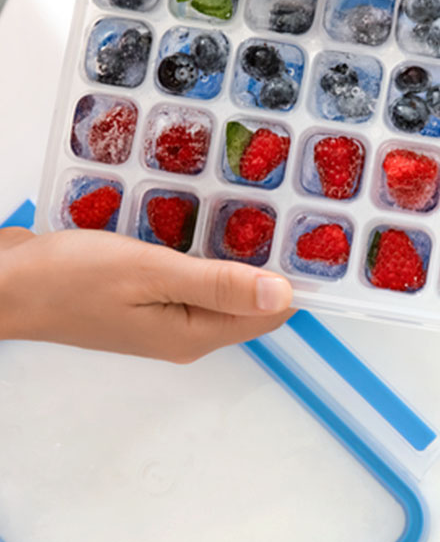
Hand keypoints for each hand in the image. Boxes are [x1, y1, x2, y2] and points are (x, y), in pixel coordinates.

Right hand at [0, 228, 293, 362]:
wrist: (8, 285)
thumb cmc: (73, 277)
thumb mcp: (152, 274)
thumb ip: (218, 285)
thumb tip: (284, 295)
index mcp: (195, 334)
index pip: (268, 314)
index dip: (292, 278)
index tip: (308, 233)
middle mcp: (187, 333)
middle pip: (248, 301)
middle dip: (269, 262)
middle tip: (284, 209)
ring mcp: (165, 317)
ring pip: (221, 286)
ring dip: (238, 254)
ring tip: (255, 208)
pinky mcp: (147, 299)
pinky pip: (193, 277)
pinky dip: (206, 253)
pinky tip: (207, 221)